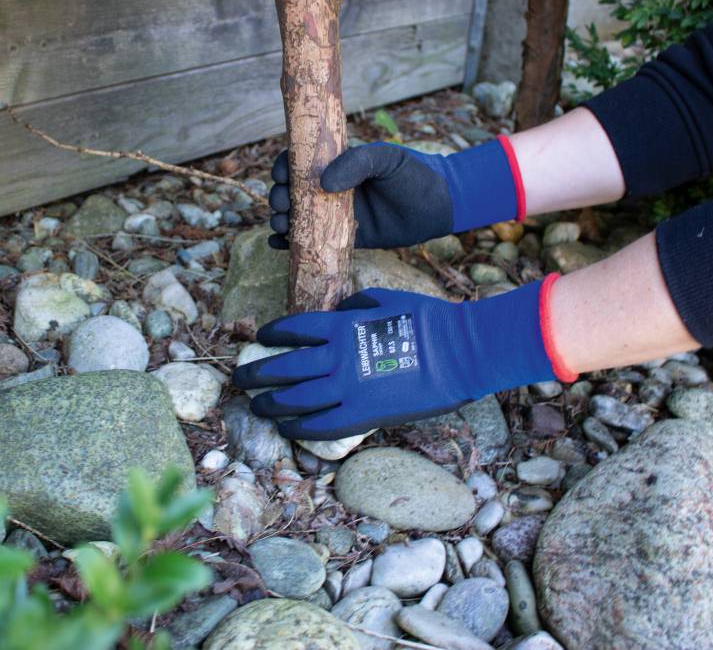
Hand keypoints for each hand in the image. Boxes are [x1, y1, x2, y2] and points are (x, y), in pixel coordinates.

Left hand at [231, 279, 572, 439]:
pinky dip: (297, 427)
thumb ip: (356, 304)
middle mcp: (334, 357)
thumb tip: (341, 310)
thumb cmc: (428, 321)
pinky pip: (318, 425)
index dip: (272, 334)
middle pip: (283, 367)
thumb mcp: (386, 299)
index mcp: (340, 325)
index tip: (262, 337)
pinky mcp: (361, 415)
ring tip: (256, 404)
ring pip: (294, 399)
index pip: (293, 329)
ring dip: (269, 402)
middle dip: (257, 373)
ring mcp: (346, 388)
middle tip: (240, 377)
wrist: (458, 353)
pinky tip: (286, 426)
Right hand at [267, 137, 523, 249]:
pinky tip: (280, 245)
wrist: (437, 207)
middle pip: (291, 191)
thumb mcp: (386, 160)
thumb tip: (323, 183)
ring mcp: (335, 215)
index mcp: (337, 163)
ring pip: (297, 217)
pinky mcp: (343, 239)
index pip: (300, 161)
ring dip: (281, 220)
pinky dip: (290, 244)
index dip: (284, 167)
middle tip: (283, 205)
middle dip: (279, 197)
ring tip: (281, 226)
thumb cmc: (413, 176)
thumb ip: (356, 163)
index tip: (282, 176)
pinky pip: (311, 241)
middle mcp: (331, 189)